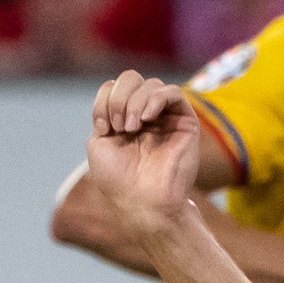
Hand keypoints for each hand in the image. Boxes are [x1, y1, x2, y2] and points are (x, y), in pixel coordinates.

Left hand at [83, 70, 203, 232]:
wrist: (144, 202)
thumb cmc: (119, 180)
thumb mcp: (98, 144)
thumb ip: (103, 114)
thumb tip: (117, 98)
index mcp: (123, 119)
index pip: (112, 87)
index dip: (104, 100)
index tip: (102, 129)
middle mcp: (145, 115)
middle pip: (131, 79)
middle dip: (119, 98)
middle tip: (119, 127)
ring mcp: (165, 117)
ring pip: (150, 84)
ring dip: (135, 103)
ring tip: (131, 128)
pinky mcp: (185, 122)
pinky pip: (172, 93)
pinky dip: (156, 99)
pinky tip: (148, 118)